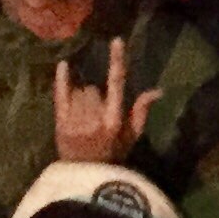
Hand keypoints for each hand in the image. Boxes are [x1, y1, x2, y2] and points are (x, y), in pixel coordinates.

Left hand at [52, 39, 159, 163]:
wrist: (84, 177)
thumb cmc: (112, 156)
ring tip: (83, 115)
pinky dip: (62, 80)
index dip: (116, 61)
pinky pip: (61, 94)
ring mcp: (76, 121)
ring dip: (82, 98)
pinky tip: (63, 65)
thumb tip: (158, 90)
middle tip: (96, 113)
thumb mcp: (132, 137)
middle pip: (94, 88)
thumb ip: (141, 111)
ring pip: (79, 91)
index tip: (116, 40)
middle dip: (95, 96)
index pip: (117, 84)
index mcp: (115, 120)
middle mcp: (95, 118)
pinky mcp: (60, 124)